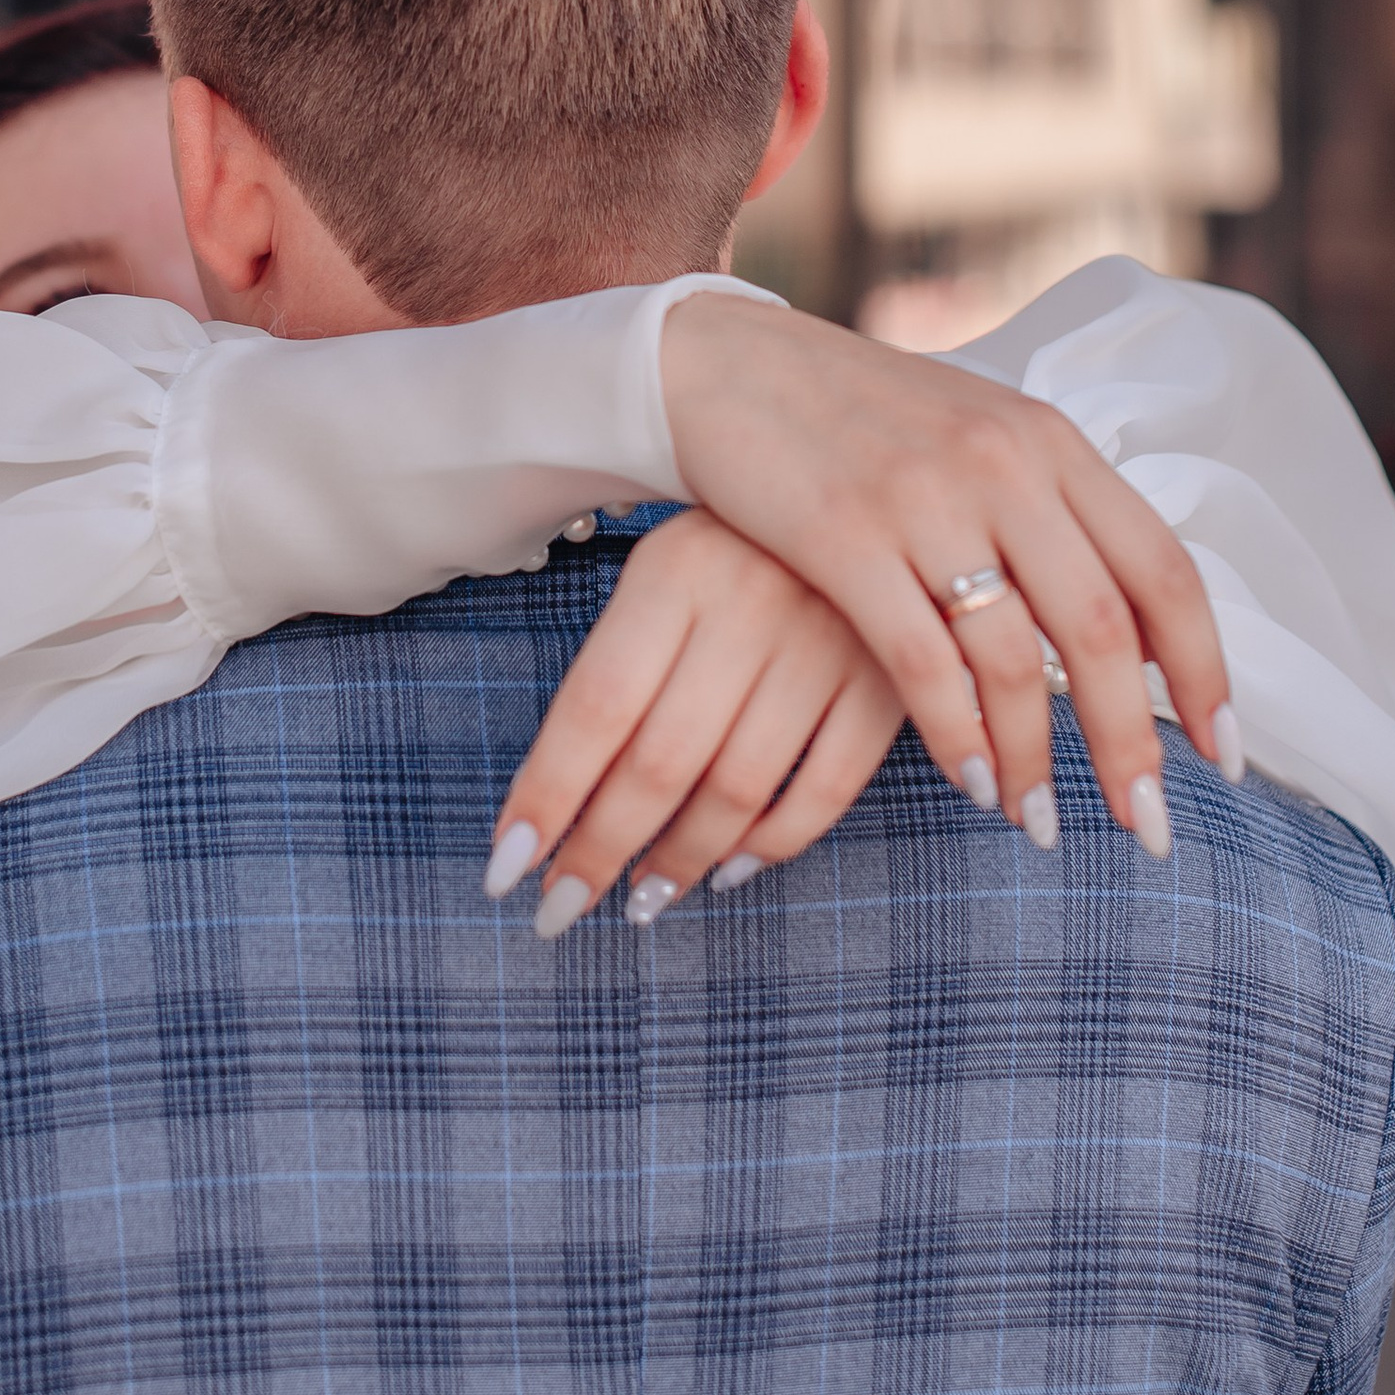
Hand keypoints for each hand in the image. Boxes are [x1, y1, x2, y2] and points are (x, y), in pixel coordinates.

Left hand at [484, 511, 902, 933]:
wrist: (864, 484)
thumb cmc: (735, 547)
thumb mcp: (664, 573)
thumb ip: (619, 669)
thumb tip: (559, 800)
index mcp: (675, 571)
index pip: (595, 708)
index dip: (548, 797)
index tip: (505, 870)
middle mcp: (750, 605)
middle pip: (661, 761)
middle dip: (601, 850)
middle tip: (560, 910)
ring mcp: (827, 644)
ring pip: (739, 786)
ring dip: (682, 858)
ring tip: (642, 898)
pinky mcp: (889, 681)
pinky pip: (827, 788)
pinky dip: (776, 843)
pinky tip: (732, 868)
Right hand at [652, 294, 1238, 850]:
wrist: (733, 363)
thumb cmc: (867, 420)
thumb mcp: (982, 438)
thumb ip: (1056, 518)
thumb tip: (1134, 641)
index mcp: (1052, 442)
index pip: (1162, 570)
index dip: (1203, 672)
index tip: (1218, 756)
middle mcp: (1003, 464)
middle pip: (1100, 630)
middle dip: (1131, 743)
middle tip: (1144, 828)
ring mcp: (923, 498)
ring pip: (1010, 658)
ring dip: (1033, 757)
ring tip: (1037, 822)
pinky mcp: (842, 535)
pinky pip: (919, 659)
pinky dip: (953, 733)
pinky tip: (969, 780)